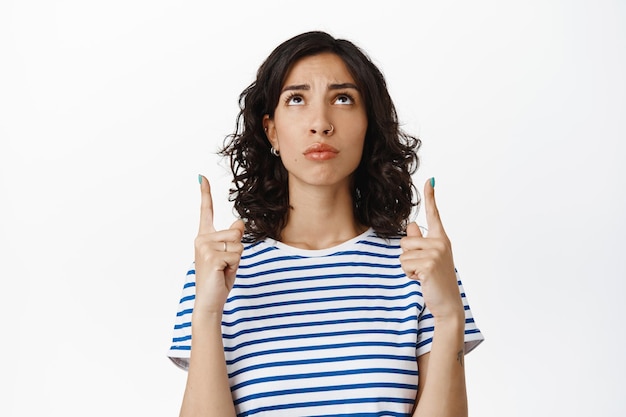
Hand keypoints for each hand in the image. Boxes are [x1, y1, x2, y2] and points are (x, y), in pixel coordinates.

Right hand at [193, 175, 244, 313]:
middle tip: (225, 265)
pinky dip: (234, 266)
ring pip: (238, 244)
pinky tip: (222, 273)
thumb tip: (239, 222)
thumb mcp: (230, 254)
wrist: (210, 300)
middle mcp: (201, 238)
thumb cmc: (219, 277)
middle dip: (237, 250)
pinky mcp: (212, 257)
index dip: (205, 193)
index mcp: (204, 236)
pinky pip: (236, 255)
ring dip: (236, 259)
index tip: (201, 177)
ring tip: (223, 269)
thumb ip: (233, 237)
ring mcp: (205, 247)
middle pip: (236, 233)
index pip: (206, 211)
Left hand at [400, 179, 463, 320]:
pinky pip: (404, 264)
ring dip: (408, 267)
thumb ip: (420, 241)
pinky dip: (409, 274)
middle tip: (423, 269)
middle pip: (406, 241)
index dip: (431, 196)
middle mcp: (441, 242)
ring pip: (403, 254)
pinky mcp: (429, 264)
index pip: (434, 214)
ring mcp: (436, 253)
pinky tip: (422, 280)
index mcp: (441, 238)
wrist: (447, 303)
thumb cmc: (436, 280)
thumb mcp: (429, 258)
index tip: (430, 179)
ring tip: (423, 275)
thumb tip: (411, 226)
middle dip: (408, 257)